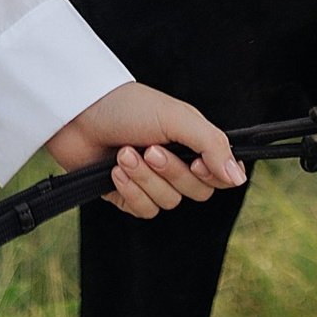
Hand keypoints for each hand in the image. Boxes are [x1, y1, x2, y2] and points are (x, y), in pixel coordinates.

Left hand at [44, 83, 245, 220]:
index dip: (214, 174)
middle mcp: (175, 162)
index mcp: (191, 141)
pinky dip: (131, 192)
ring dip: (146, 179)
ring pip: (169, 202)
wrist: (77, 113)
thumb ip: (212, 145)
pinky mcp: (126, 195)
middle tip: (149, 149)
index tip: (198, 162)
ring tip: (124, 154)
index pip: (220, 174)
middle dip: (171, 172)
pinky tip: (115, 172)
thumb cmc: (128, 106)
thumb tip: (238, 178)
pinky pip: (144, 210)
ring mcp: (150, 180)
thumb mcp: (177, 118)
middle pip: (197, 191)